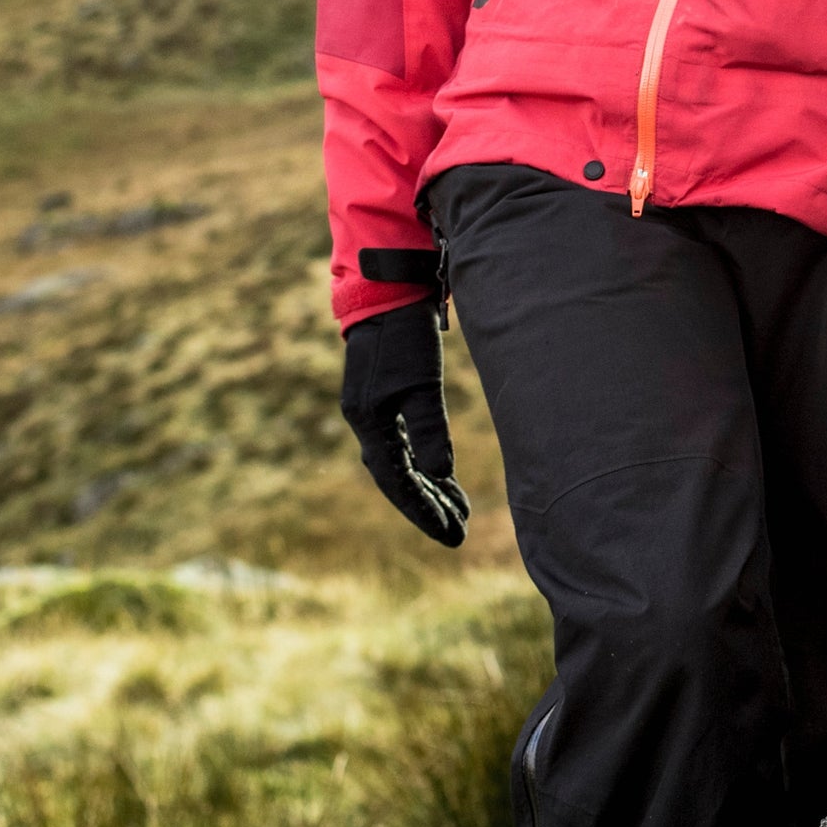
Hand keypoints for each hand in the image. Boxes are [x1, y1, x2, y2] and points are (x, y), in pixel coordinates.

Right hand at [340, 306, 468, 547]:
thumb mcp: (422, 383)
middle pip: (398, 480)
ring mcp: (373, 412)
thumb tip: (438, 475)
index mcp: (370, 423)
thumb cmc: (405, 335)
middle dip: (428, 508)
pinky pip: (403, 446)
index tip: (453, 535)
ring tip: (459, 510)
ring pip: (401, 465)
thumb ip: (430, 430)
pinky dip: (423, 465)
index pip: (398, 482)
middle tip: (459, 532)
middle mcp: (366, 423)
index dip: (425, 511)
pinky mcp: (383, 401)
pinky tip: (441, 476)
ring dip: (428, 489)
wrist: (386, 290)